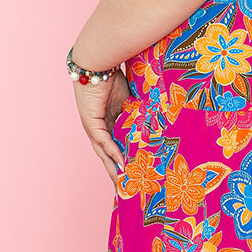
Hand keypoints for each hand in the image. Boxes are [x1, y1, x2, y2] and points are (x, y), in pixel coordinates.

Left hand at [72, 66, 131, 185]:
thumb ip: (139, 110)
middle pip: (108, 155)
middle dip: (116, 173)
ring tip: (122, 185)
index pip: (116, 146)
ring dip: (112, 170)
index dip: (124, 160)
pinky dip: (112, 153)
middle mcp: (99, 127)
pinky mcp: (91, 122)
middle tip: (125, 190)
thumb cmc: (113, 74)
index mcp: (109, 121)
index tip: (133, 174)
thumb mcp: (130, 97)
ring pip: (103, 153)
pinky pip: (103, 141)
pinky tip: (120, 164)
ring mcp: (93, 126)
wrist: (97, 61)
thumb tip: (160, 114)